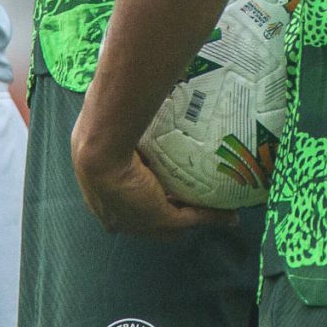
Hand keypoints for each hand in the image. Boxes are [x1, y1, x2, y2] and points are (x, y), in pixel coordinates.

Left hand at [70, 137, 231, 237]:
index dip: (147, 194)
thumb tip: (133, 101)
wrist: (100, 149)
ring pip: (172, 225)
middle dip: (171, 213)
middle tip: (193, 201)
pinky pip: (191, 219)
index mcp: (101, 195)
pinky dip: (211, 217)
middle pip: (150, 221)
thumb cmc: (98, 133)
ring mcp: (138, 222)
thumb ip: (122, 127)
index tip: (164, 185)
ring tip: (218, 209)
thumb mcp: (109, 133)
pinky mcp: (159, 219)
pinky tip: (228, 213)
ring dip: (195, 218)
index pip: (129, 200)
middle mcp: (118, 215)